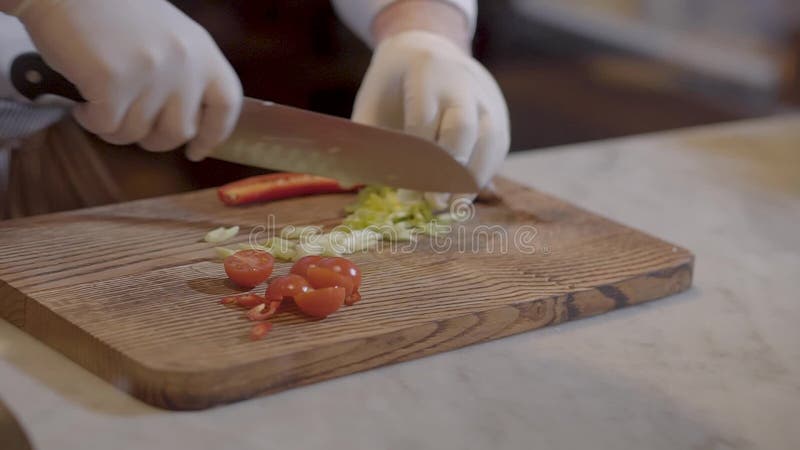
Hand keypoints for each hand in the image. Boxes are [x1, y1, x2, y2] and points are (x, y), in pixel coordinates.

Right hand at [13, 0, 241, 159]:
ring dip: (114, 128)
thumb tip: (188, 125)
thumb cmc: (110, 11)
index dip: (214, 134)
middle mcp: (184, 64)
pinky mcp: (114, 82)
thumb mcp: (168, 35)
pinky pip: (106, 126)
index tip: (196, 151)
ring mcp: (151, 73)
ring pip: (137, 133)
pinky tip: (82, 103)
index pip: (226, 105)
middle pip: (179, 132)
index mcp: (202, 51)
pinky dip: (90, 120)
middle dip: (152, 139)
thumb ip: (184, 72)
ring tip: (99, 101)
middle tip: (128, 123)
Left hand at [352, 30, 509, 191]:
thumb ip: (365, 138)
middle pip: (463, 129)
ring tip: (454, 209)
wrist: (431, 49)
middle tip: (435, 203)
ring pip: (489, 141)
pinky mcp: (499, 115)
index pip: (423, 120)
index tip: (405, 193)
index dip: (415, 160)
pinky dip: (483, 175)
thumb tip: (346, 183)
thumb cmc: (395, 84)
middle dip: (449, 171)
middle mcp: (462, 83)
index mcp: (425, 72)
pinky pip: (496, 149)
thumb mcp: (373, 100)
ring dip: (472, 180)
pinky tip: (464, 197)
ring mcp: (486, 98)